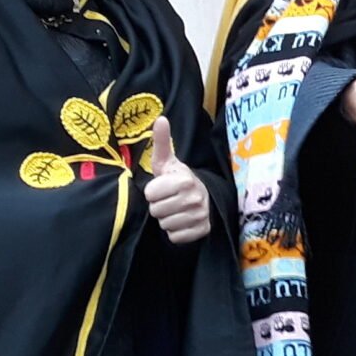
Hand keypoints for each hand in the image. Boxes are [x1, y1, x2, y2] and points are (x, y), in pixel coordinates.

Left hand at [141, 116, 210, 244]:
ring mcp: (200, 215)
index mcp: (184, 180)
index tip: (162, 188)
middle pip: (156, 211)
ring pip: (165, 225)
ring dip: (167, 219)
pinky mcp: (202, 230)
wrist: (205, 197)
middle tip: (169, 200)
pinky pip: (175, 237)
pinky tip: (183, 221)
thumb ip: (161, 142)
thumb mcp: (168, 162)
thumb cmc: (178, 180)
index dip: (152, 192)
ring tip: (176, 210)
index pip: (150, 194)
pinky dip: (176, 232)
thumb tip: (160, 118)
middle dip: (159, 206)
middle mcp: (194, 198)